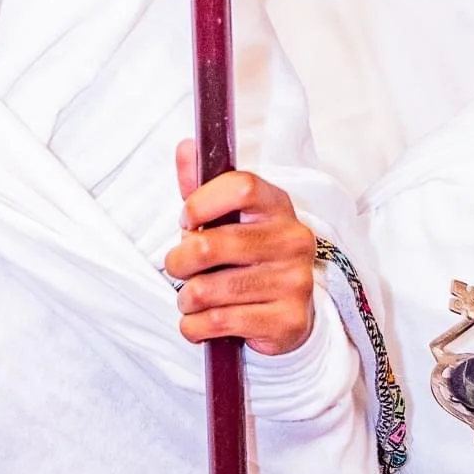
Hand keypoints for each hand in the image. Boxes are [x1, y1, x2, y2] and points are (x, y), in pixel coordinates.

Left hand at [164, 141, 317, 356]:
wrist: (286, 313)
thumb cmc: (246, 257)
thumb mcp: (226, 218)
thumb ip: (202, 185)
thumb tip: (185, 147)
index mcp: (278, 206)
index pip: (240, 186)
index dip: (200, 203)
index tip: (186, 221)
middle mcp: (293, 240)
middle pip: (211, 245)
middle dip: (178, 262)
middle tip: (178, 268)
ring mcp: (295, 281)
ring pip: (208, 290)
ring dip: (186, 299)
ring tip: (191, 299)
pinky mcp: (289, 320)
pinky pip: (219, 322)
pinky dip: (195, 326)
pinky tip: (200, 322)